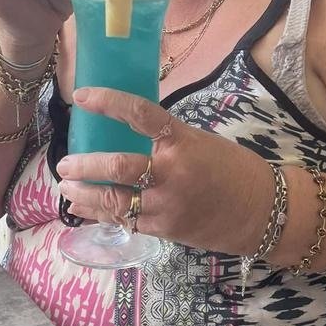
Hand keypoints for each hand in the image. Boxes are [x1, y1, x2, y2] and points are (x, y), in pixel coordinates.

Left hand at [56, 87, 273, 254]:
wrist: (261, 211)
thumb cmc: (232, 169)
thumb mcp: (200, 141)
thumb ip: (166, 139)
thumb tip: (128, 131)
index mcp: (182, 141)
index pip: (139, 114)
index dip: (107, 102)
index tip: (82, 97)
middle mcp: (172, 172)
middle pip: (117, 167)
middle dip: (84, 166)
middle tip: (64, 164)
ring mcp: (167, 205)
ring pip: (115, 200)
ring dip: (84, 195)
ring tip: (66, 189)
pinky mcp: (165, 229)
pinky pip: (125, 221)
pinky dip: (102, 214)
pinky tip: (85, 209)